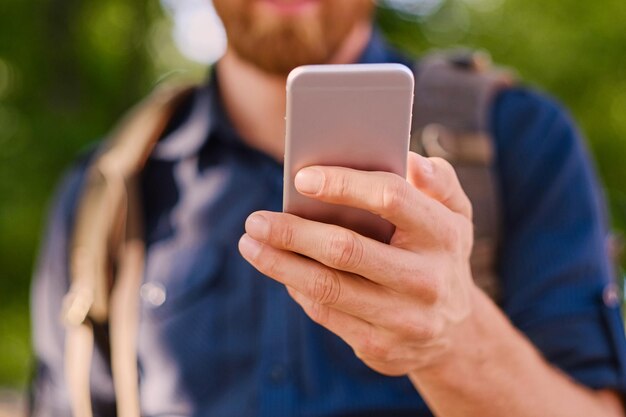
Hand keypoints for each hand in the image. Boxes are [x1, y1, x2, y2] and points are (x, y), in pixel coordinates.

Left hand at [239, 152, 477, 375]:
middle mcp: (427, 279)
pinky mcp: (379, 346)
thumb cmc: (441, 257)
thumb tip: (411, 159)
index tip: (301, 178)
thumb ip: (440, 181)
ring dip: (279, 264)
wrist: (456, 334)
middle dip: (293, 232)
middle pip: (346, 249)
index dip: (343, 185)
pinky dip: (297, 288)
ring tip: (250, 244)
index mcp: (444, 234)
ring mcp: (403, 318)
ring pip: (327, 287)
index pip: (391, 198)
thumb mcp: (456, 215)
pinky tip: (280, 270)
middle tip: (256, 220)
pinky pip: (326, 313)